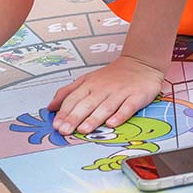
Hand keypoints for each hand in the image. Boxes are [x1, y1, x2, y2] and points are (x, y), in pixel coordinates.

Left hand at [47, 56, 165, 133]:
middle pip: (87, 104)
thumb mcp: (87, 79)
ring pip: (105, 107)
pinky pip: (128, 107)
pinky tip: (112, 123)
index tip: (56, 124)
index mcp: (90, 84)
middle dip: (74, 117)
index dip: (64, 112)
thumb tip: (51, 106)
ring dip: (94, 118)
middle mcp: (104, 89)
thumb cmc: (113, 75)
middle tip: (65, 130)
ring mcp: (120, 93)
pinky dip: (120, 115)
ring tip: (84, 129)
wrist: (141, 63)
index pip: (74, 99)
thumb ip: (69, 92)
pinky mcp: (136, 96)